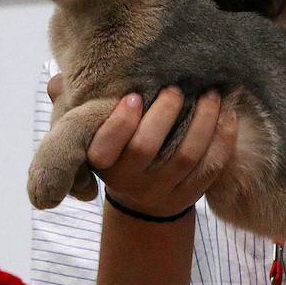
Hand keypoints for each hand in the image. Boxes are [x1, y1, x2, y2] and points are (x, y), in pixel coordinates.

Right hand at [48, 75, 237, 219]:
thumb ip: (74, 108)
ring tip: (211, 93)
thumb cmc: (117, 154)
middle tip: (176, 87)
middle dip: (164, 114)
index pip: (106, 147)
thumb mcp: (91, 136)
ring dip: (202, 122)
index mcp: (103, 165)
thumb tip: (56, 81)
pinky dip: (223, 139)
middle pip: (147, 149)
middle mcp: (131, 181)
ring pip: (186, 156)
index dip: (119, 122)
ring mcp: (164, 190)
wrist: (145, 203)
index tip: (133, 95)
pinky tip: (229, 114)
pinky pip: (212, 167)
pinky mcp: (192, 194)